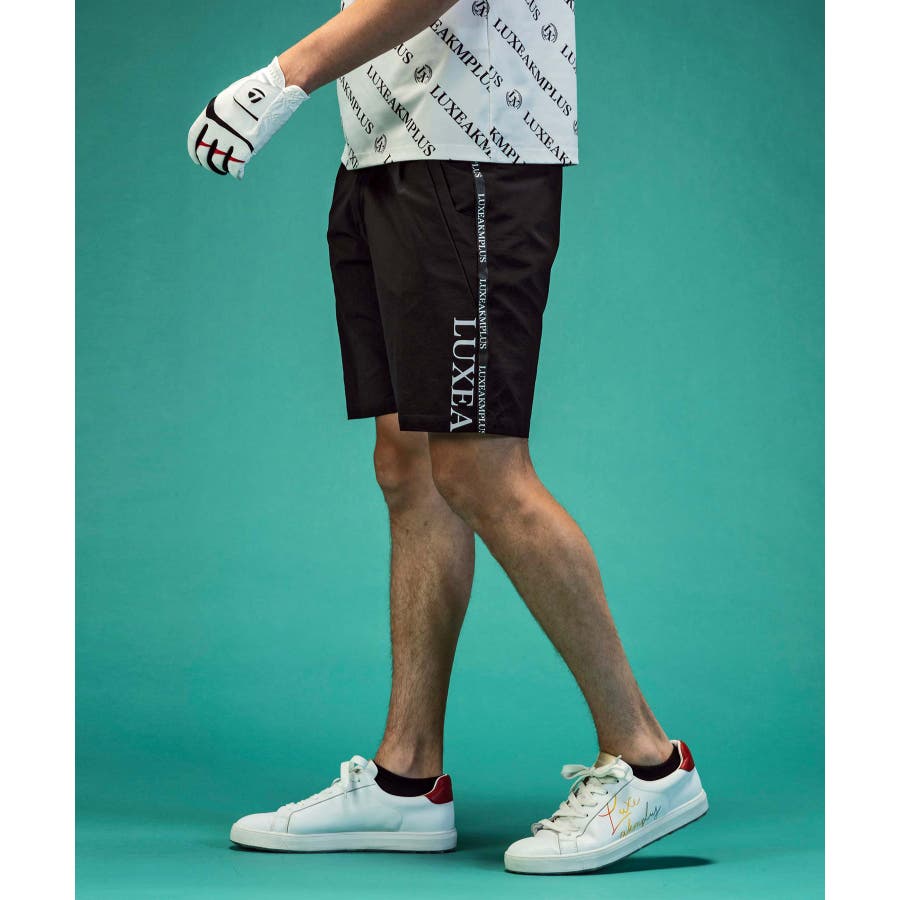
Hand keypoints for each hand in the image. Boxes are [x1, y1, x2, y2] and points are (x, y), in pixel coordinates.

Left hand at [187, 57, 307, 179]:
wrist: (274, 89)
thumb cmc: (256, 93)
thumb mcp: (230, 100)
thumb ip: (222, 117)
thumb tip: (219, 133)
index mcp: (211, 112)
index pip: (194, 137)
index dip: (194, 152)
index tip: (198, 160)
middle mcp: (218, 126)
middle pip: (204, 153)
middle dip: (208, 164)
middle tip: (215, 168)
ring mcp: (231, 136)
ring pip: (218, 162)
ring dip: (221, 169)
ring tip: (227, 169)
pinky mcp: (246, 146)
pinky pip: (235, 166)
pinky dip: (235, 173)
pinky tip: (238, 175)